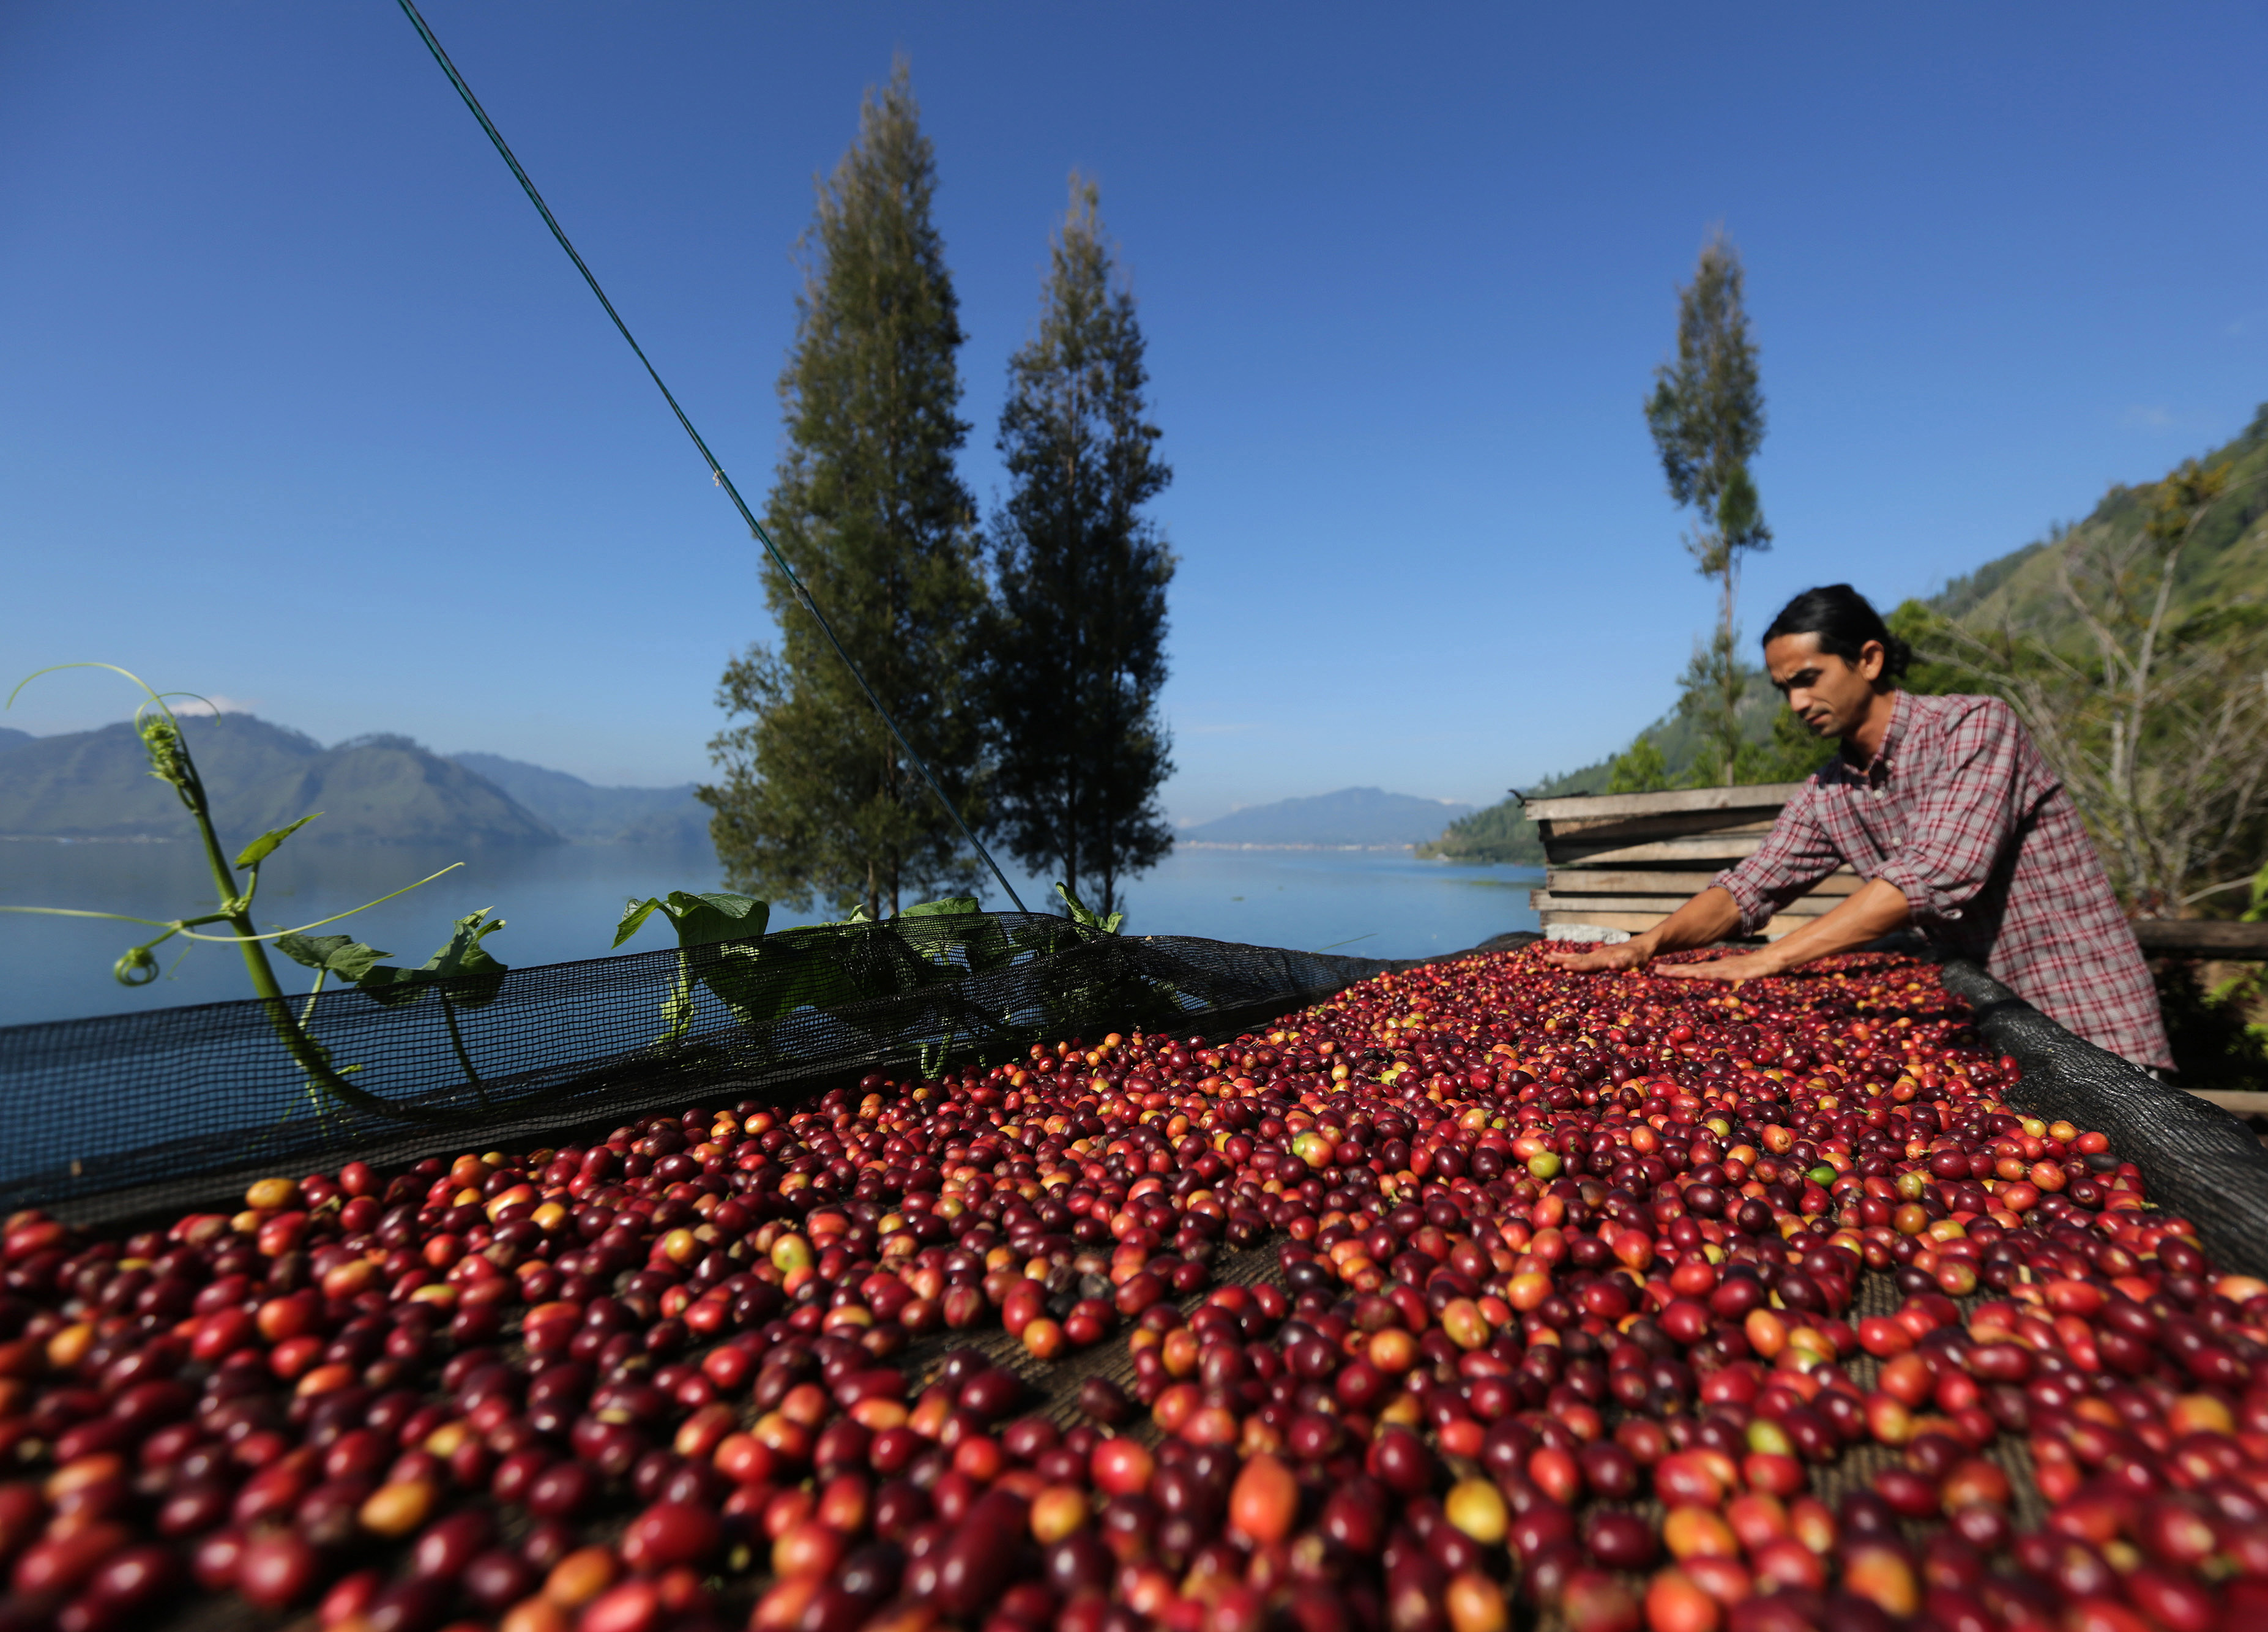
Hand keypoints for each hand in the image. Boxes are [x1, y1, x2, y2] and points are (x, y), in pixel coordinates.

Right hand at [1537, 940, 1650, 973]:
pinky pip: (1579, 957)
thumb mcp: (1635, 962)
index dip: (1576, 966)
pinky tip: (1560, 958)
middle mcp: (1597, 956)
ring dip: (1560, 957)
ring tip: (1545, 957)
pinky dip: (1568, 957)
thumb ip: (1623, 963)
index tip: (1563, 966)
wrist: (1641, 946)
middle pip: (1576, 958)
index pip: (1588, 963)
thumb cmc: (1639, 957)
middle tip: (1545, 959)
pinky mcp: (1595, 957)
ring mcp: (1595, 955)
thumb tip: (1612, 964)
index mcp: (1604, 959)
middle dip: (1560, 959)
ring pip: (1575, 956)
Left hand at [1657, 951, 1784, 982]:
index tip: (1657, 969)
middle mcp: (1718, 966)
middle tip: (1656, 969)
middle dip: (1675, 970)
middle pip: (1694, 968)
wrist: (1773, 960)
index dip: (1676, 969)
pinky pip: (1724, 974)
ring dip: (1687, 971)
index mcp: (1716, 967)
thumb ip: (1721, 975)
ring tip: (1672, 972)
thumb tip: (1706, 978)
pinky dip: (1711, 974)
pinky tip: (1700, 974)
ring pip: (1705, 970)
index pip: (1692, 968)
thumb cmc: (1753, 968)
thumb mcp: (1733, 973)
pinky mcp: (1740, 972)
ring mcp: (1728, 968)